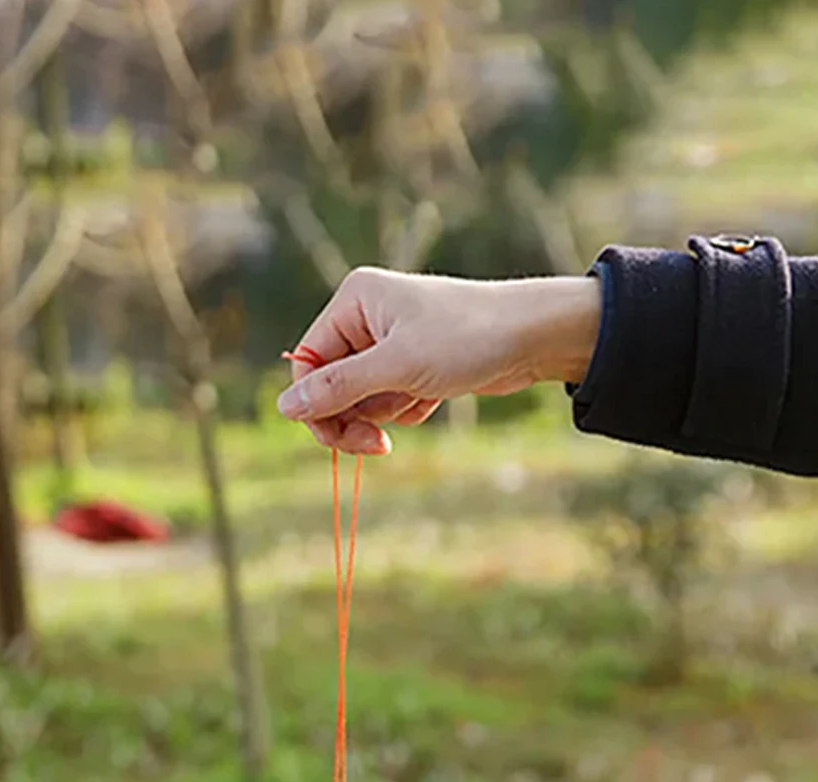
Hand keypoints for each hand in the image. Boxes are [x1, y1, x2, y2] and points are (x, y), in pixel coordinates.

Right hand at [276, 268, 602, 453]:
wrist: (532, 337)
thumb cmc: (466, 338)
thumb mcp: (395, 367)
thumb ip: (337, 388)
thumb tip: (285, 409)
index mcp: (353, 301)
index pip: (307, 364)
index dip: (317, 406)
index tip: (339, 440)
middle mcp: (365, 317)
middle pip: (330, 386)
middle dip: (353, 417)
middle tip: (376, 445)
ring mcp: (389, 342)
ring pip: (361, 399)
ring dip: (385, 414)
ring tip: (420, 400)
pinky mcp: (412, 364)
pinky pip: (389, 401)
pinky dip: (407, 410)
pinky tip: (433, 398)